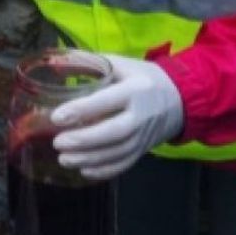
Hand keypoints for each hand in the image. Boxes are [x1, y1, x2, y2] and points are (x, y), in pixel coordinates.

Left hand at [49, 54, 182, 180]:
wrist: (180, 99)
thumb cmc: (143, 78)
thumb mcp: (122, 64)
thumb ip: (92, 63)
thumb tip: (56, 63)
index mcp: (135, 89)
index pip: (107, 101)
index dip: (81, 110)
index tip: (56, 117)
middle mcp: (142, 114)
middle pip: (114, 132)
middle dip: (84, 140)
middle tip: (58, 143)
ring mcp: (144, 135)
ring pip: (117, 152)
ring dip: (89, 159)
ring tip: (64, 159)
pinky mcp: (144, 149)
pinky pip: (124, 164)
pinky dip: (104, 171)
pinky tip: (84, 170)